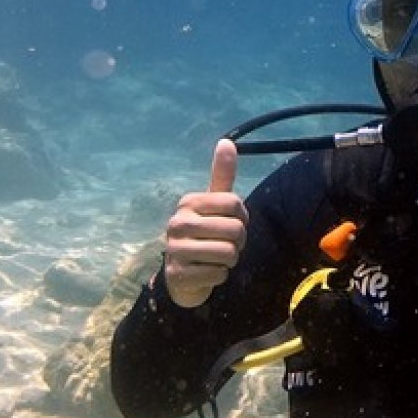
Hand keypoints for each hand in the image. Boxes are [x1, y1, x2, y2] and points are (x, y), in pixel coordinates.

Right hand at [163, 139, 248, 307]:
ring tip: (217, 258)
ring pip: (229, 253)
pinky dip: (220, 276)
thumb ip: (221, 175)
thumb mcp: (213, 204)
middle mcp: (178, 223)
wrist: (181, 276)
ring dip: (230, 260)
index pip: (235, 203)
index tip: (231, 222)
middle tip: (227, 244)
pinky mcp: (179, 275)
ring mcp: (176, 250)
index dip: (242, 217)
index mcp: (188, 202)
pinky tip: (206, 272)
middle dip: (239, 242)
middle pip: (236, 230)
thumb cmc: (204, 234)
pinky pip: (219, 274)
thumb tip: (226, 141)